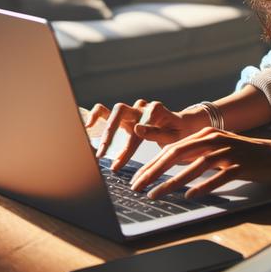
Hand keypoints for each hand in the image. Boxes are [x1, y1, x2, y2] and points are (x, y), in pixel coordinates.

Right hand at [84, 99, 207, 170]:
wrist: (182, 125)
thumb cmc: (179, 132)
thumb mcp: (174, 136)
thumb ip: (157, 133)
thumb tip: (137, 129)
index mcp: (156, 110)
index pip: (140, 126)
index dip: (129, 145)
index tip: (118, 163)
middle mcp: (142, 107)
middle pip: (120, 111)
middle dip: (110, 132)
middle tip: (103, 154)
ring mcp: (132, 110)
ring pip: (112, 112)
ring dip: (105, 130)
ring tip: (100, 150)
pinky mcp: (124, 115)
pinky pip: (105, 110)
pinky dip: (96, 115)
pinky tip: (88, 126)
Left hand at [129, 128, 270, 199]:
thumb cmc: (248, 156)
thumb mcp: (219, 150)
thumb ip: (197, 155)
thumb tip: (173, 165)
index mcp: (206, 135)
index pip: (172, 149)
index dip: (152, 164)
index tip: (137, 179)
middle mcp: (214, 140)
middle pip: (177, 154)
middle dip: (154, 171)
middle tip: (138, 187)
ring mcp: (228, 152)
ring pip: (195, 166)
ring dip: (173, 181)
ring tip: (157, 195)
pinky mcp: (242, 165)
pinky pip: (219, 176)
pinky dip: (204, 186)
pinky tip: (190, 196)